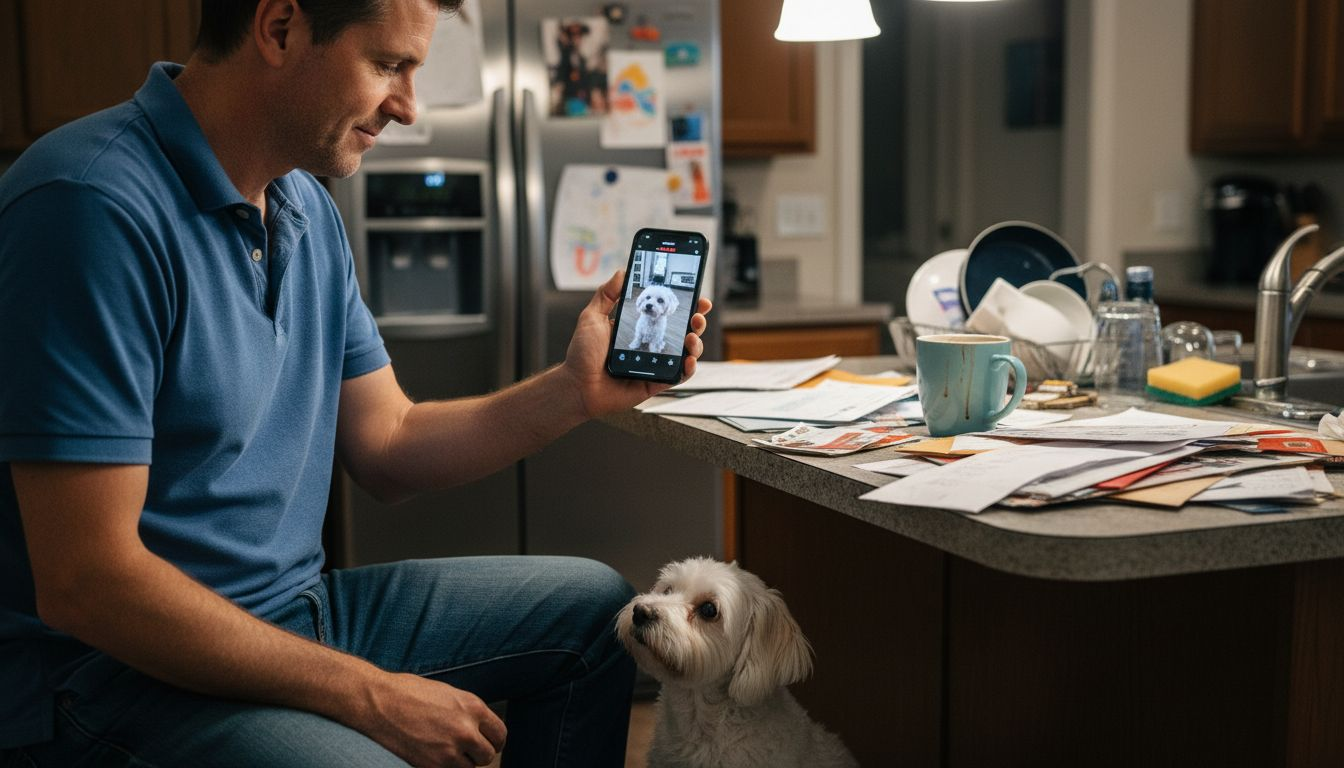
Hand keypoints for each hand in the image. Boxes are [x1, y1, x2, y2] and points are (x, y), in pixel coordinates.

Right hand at [360, 673, 505, 767]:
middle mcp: (466, 730)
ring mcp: (449, 751)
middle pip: (487, 755)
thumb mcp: (449, 694)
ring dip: (461, 763)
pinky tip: (432, 756)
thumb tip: (480, 730)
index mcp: (473, 707)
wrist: (378, 702)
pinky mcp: (432, 766)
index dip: (494, 741)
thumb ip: (468, 712)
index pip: (500, 734)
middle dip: (478, 754)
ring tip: (444, 751)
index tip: (487, 744)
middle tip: (465, 751)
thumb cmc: (409, 693)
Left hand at [562, 269, 710, 417]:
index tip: (696, 295)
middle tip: (698, 315)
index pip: (667, 313)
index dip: (684, 305)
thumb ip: (606, 294)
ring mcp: (654, 364)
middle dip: (697, 321)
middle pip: (683, 332)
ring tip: (691, 336)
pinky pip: (678, 377)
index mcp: (639, 328)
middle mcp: (650, 345)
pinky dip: (688, 369)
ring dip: (695, 344)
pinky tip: (688, 360)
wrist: (576, 385)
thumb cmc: (582, 355)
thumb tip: (622, 272)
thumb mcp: (592, 317)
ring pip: (686, 354)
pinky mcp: (655, 383)